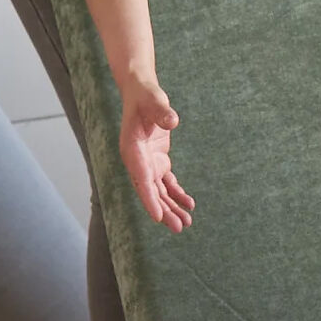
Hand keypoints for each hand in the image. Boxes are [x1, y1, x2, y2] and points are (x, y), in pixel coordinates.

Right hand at [119, 80, 194, 232]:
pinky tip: (189, 204)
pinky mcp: (158, 160)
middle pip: (150, 191)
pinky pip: (168, 182)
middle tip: (180, 227)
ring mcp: (148, 163)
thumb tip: (173, 121)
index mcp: (131, 150)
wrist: (141, 93)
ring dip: (172, 207)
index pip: (141, 179)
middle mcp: (137, 161)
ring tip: (187, 222)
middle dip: (164, 211)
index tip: (157, 217)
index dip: (149, 199)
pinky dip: (178, 193)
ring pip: (159, 191)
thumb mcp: (153, 100)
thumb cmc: (145, 96)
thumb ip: (162, 111)